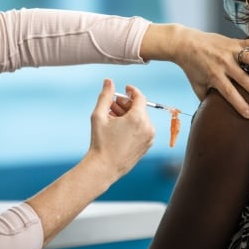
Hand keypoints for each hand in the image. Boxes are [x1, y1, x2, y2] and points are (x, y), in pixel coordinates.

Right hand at [26, 80, 154, 245]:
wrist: (104, 168)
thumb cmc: (100, 142)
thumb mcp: (99, 116)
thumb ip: (106, 96)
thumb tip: (109, 80)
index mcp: (138, 118)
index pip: (139, 97)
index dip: (131, 90)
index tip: (124, 89)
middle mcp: (147, 127)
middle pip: (139, 108)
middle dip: (126, 104)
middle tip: (112, 105)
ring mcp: (149, 137)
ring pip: (141, 119)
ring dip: (128, 115)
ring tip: (112, 118)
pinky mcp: (147, 145)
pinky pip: (142, 129)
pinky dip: (132, 125)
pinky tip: (118, 128)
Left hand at [141, 24, 248, 118]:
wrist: (184, 43)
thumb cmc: (191, 67)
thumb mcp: (197, 85)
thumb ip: (206, 98)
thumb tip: (214, 113)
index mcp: (214, 76)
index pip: (229, 92)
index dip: (239, 104)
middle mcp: (224, 63)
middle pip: (243, 79)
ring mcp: (230, 51)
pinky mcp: (234, 41)